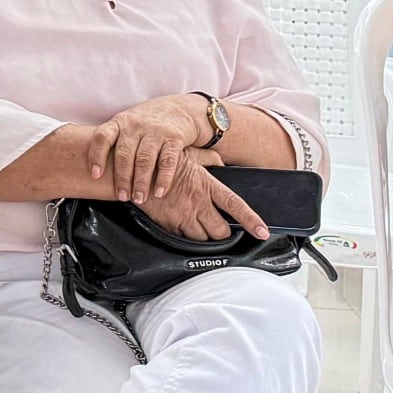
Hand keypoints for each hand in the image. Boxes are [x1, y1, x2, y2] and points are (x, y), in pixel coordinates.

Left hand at [85, 95, 212, 204]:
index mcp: (119, 123)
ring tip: (139, 199)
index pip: (102, 137)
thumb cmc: (145, 123)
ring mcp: (155, 131)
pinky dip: (163, 179)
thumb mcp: (126, 124)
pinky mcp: (174, 138)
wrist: (179, 108)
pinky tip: (159, 193)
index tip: (94, 174)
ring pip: (145, 160)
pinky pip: (167, 161)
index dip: (96, 155)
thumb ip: (112, 142)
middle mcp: (135, 126)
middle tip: (122, 197)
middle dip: (122, 179)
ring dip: (141, 182)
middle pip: (124, 154)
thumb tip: (91, 171)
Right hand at [135, 159, 268, 243]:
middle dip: (222, 232)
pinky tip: (182, 224)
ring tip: (199, 224)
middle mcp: (197, 203)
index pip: (236, 206)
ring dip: (204, 235)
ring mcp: (181, 216)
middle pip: (220, 231)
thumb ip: (209, 159)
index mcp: (206, 185)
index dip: (252, 221)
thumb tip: (221, 164)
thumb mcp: (188, 153)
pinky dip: (186, 235)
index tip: (263, 232)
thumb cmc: (157, 160)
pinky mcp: (167, 224)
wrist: (130, 172)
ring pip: (203, 239)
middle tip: (219, 226)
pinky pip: (183, 238)